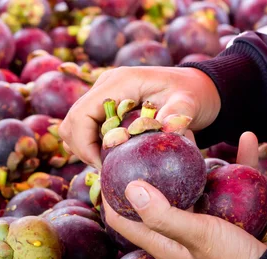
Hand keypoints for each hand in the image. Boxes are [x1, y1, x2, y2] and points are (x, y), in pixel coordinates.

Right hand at [59, 66, 220, 169]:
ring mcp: (103, 95)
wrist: (195, 86)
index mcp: (119, 82)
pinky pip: (86, 129)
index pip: (80, 115)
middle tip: (108, 168)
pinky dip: (93, 146)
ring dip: (86, 149)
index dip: (85, 146)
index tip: (105, 166)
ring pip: (74, 128)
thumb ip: (177, 114)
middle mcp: (105, 86)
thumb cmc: (192, 94)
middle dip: (83, 151)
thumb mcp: (188, 103)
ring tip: (111, 163)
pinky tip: (114, 156)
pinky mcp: (105, 106)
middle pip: (71, 123)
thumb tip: (167, 131)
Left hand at [102, 132, 266, 258]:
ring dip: (191, 161)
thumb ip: (163, 215)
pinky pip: (232, 183)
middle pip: (156, 196)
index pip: (122, 218)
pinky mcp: (231, 216)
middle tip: (149, 139)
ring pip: (193, 185)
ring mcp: (205, 223)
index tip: (107, 162)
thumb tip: (129, 187)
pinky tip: (245, 140)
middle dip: (150, 168)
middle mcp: (178, 232)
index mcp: (162, 242)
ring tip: (189, 133)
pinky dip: (238, 163)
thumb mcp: (196, 236)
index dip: (109, 193)